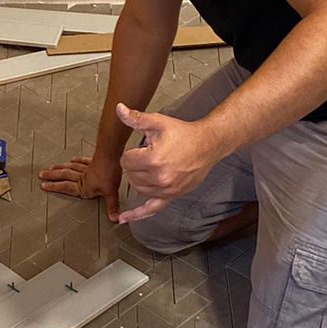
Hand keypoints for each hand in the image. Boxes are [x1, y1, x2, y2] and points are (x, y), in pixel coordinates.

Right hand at [38, 153, 122, 222]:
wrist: (111, 155)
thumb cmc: (109, 172)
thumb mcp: (111, 193)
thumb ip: (112, 206)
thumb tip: (114, 218)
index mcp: (84, 187)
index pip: (65, 187)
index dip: (54, 187)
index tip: (44, 185)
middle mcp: (83, 177)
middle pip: (64, 176)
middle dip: (52, 176)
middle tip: (42, 175)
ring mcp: (87, 168)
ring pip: (70, 168)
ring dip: (59, 168)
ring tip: (51, 168)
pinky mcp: (92, 161)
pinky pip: (81, 161)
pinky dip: (76, 161)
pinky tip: (72, 160)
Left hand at [114, 104, 219, 223]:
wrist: (207, 145)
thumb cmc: (183, 133)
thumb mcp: (158, 123)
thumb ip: (136, 119)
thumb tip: (119, 108)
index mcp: (153, 159)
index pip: (125, 160)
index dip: (131, 152)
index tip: (143, 147)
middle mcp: (159, 178)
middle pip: (130, 175)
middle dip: (135, 164)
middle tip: (149, 154)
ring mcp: (166, 189)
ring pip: (137, 189)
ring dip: (138, 178)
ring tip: (152, 166)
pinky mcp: (171, 196)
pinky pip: (151, 209)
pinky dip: (136, 215)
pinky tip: (124, 219)